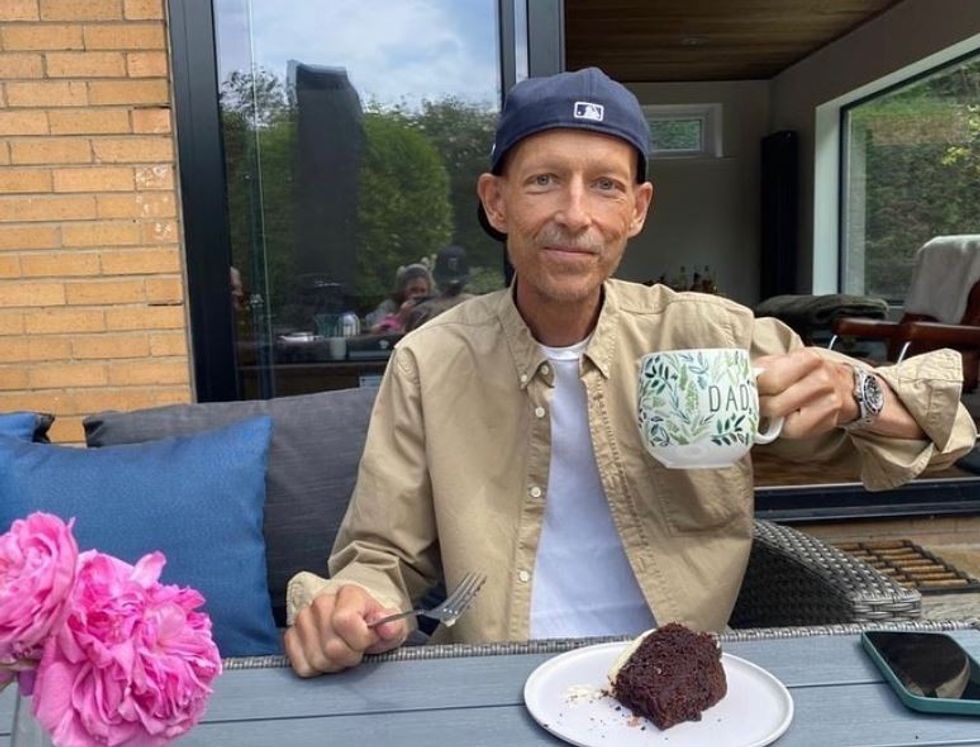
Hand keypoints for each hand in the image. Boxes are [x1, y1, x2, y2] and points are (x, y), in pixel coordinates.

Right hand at [284, 584, 407, 675]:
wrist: (357, 618)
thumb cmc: (373, 624)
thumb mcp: (392, 624)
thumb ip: (393, 626)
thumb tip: (386, 627)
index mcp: (348, 594)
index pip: (344, 622)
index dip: (361, 639)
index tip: (369, 640)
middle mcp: (321, 603)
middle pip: (331, 647)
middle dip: (349, 656)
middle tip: (357, 650)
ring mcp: (303, 619)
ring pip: (317, 659)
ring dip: (334, 664)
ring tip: (343, 652)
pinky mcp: (291, 636)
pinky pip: (302, 666)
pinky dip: (317, 668)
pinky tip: (327, 656)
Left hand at [755, 349, 856, 438]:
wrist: (845, 385)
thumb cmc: (808, 373)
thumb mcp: (787, 361)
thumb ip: (764, 368)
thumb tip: (739, 379)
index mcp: (807, 359)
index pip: (769, 379)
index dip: (753, 389)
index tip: (748, 392)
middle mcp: (821, 379)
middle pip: (774, 403)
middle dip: (760, 406)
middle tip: (757, 404)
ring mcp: (828, 401)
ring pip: (783, 419)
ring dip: (773, 418)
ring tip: (774, 410)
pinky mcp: (829, 420)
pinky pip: (795, 431)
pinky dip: (787, 428)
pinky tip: (789, 418)